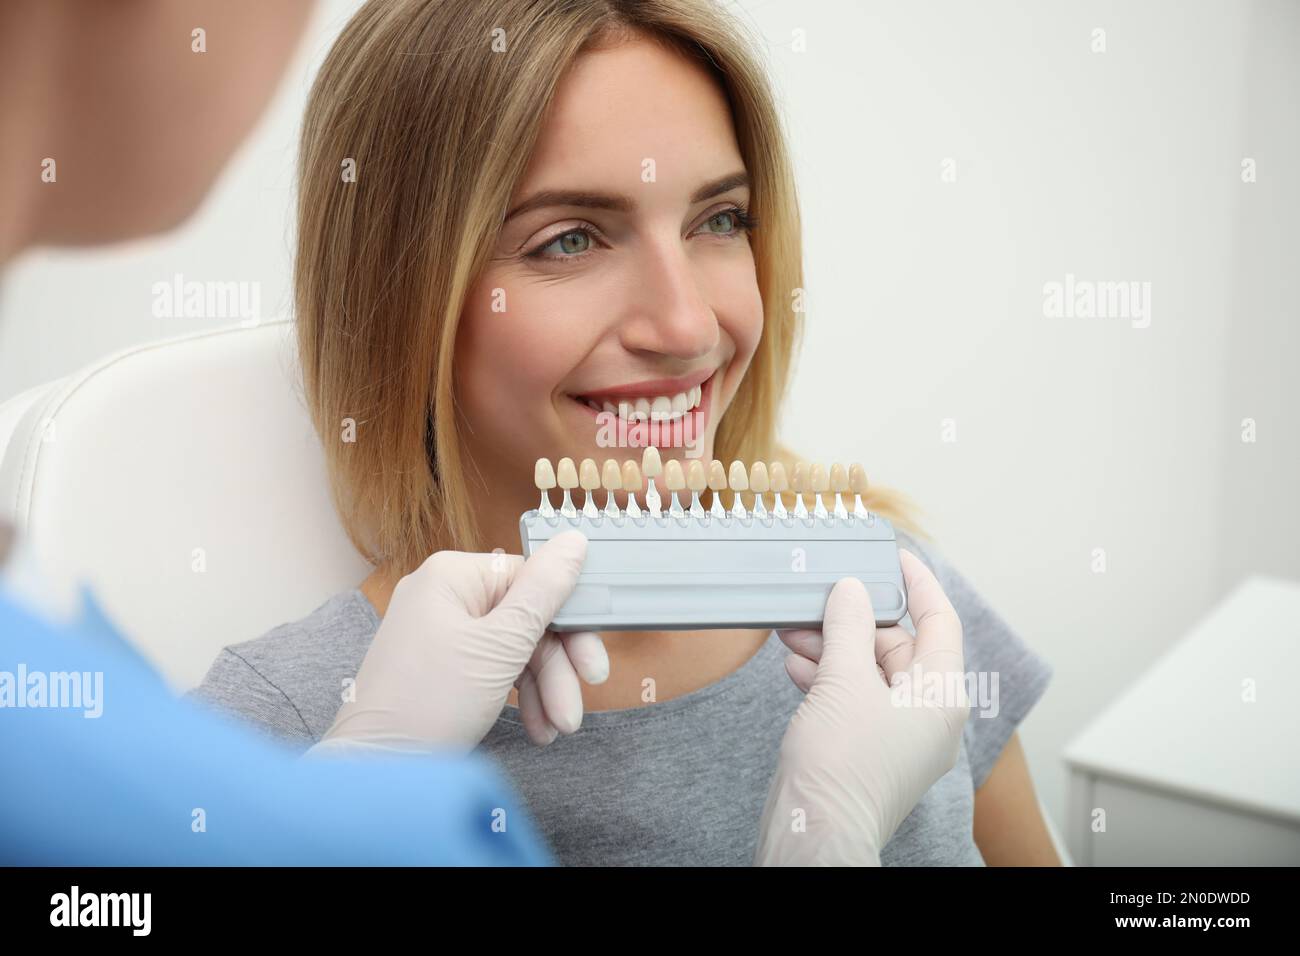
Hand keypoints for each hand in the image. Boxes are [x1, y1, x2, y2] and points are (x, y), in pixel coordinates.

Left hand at [314, 530, 607, 754]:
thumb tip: (575, 539)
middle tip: (576, 709)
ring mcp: (441, 633)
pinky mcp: (443, 667)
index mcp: (454, 576)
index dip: (569, 623)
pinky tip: (538, 729)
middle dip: (556, 669)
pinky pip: (495, 670)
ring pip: (515, 650)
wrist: (377, 772)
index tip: (593, 663)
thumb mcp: (500, 647)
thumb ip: (543, 592)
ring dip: (544, 691)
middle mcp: (445, 596)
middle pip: (527, 619)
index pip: (533, 579)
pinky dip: (520, 698)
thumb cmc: (428, 703)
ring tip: (556, 728)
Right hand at [754, 548, 968, 864]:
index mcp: (940, 696)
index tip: (895, 555)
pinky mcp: (866, 748)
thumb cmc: (842, 766)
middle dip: (853, 621)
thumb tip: (852, 590)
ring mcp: (897, 734)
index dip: (918, 583)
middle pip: (897, 645)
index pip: (939, 621)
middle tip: (817, 600)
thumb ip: (849, 627)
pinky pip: (853, 698)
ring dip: (832, 648)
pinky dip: (826, 678)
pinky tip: (795, 666)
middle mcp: (926, 715)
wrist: (814, 831)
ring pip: (869, 672)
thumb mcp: (844, 680)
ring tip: (794, 633)